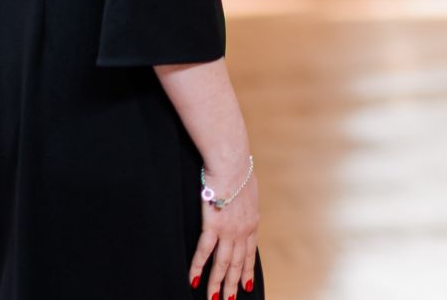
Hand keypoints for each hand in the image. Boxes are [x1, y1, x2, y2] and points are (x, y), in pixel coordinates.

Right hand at [189, 166, 258, 299]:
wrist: (232, 161)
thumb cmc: (239, 168)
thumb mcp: (249, 188)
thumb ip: (245, 201)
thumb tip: (243, 201)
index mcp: (252, 221)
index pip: (250, 253)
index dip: (247, 271)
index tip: (246, 285)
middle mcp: (243, 230)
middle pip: (238, 263)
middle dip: (233, 284)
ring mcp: (228, 229)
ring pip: (223, 263)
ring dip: (218, 283)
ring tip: (214, 298)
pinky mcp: (213, 225)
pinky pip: (204, 251)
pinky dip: (198, 267)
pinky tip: (193, 280)